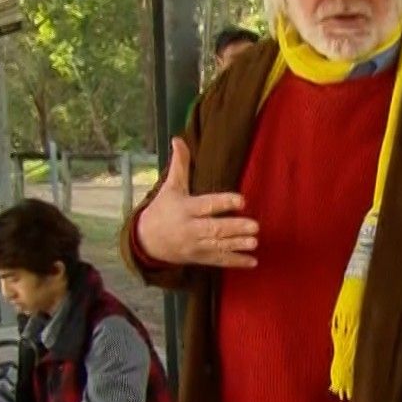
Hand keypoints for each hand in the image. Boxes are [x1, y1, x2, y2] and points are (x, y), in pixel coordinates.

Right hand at [134, 138, 258, 267]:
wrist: (146, 241)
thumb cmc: (163, 209)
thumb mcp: (170, 187)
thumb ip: (180, 165)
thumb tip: (178, 139)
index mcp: (185, 208)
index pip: (206, 205)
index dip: (223, 203)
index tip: (241, 200)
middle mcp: (190, 228)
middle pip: (214, 228)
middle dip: (234, 228)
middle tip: (255, 226)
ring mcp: (194, 245)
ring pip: (218, 245)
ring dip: (237, 245)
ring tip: (255, 241)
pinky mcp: (198, 258)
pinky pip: (218, 260)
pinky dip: (235, 262)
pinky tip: (252, 262)